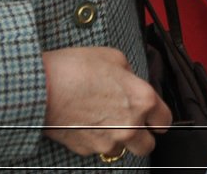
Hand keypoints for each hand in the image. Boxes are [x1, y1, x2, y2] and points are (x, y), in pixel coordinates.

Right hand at [42, 47, 168, 157]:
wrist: (41, 87)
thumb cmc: (76, 69)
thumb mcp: (113, 58)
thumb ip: (130, 75)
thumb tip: (130, 82)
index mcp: (142, 100)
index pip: (165, 121)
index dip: (159, 117)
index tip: (154, 116)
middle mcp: (129, 125)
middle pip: (147, 145)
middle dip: (142, 135)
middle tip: (131, 122)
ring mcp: (108, 141)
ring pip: (121, 149)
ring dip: (117, 138)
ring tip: (102, 119)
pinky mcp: (87, 149)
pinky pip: (98, 149)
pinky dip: (95, 139)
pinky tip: (85, 121)